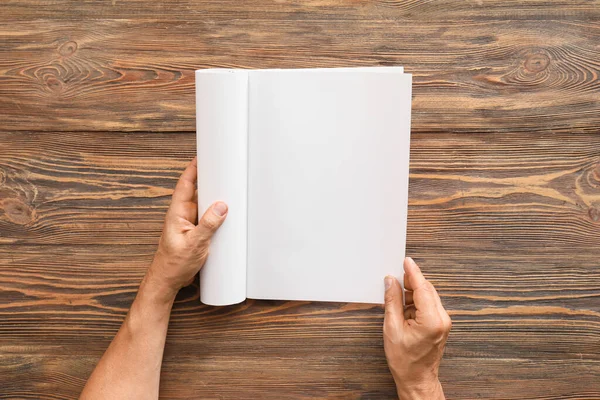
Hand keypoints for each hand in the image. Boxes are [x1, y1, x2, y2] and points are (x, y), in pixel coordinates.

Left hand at [144, 157, 227, 301]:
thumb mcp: (194, 244)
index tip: (202, 155)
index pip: (186, 184)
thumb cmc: (173, 264)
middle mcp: (182, 215)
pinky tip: (225, 213)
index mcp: (177, 213)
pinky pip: (206, 217)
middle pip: (196, 190)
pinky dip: (215, 212)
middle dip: (207, 178)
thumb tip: (221, 206)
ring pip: (203, 204)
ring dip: (213, 197)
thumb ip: (208, 225)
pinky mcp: (195, 232)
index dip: (193, 169)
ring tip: (228, 188)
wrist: (167, 282)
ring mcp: (188, 224)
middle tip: (221, 167)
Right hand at [383, 257, 450, 399]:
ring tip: (396, 300)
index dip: (413, 272)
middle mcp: (442, 319)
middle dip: (410, 282)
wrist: (417, 379)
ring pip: (427, 296)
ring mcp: (443, 322)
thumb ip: (392, 302)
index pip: (422, 288)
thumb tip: (391, 282)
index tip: (406, 261)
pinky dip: (415, 303)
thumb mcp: (392, 328)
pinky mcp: (440, 324)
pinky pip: (428, 305)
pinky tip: (403, 308)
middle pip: (426, 290)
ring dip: (412, 294)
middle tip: (394, 278)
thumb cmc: (405, 360)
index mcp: (432, 320)